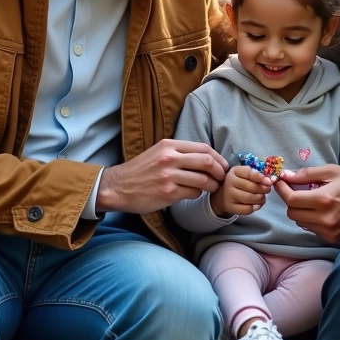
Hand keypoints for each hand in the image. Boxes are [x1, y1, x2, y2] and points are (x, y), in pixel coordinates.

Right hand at [97, 139, 230, 214]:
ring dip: (212, 185)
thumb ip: (179, 152)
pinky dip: (198, 194)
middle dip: (219, 171)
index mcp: (169, 145)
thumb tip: (205, 157)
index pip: (203, 147)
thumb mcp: (158, 153)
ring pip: (203, 179)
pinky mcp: (167, 193)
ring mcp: (168, 176)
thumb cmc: (140, 171)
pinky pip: (193, 192)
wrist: (118, 187)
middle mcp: (169, 158)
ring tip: (212, 188)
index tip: (222, 165)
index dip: (217, 157)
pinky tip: (195, 194)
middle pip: (207, 161)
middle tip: (222, 178)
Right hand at [210, 165, 271, 216]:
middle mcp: (230, 182)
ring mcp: (229, 195)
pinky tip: (257, 205)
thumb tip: (268, 181)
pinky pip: (247, 209)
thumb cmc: (238, 182)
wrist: (223, 195)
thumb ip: (255, 175)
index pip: (248, 173)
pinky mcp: (231, 207)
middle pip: (251, 187)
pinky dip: (255, 207)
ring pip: (250, 198)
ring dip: (260, 199)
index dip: (260, 177)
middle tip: (268, 190)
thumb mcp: (244, 174)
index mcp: (234, 171)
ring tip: (263, 197)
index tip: (269, 181)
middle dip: (263, 189)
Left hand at [273, 165, 339, 243]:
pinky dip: (312, 219)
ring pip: (300, 222)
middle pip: (292, 213)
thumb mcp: (333, 171)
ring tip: (312, 200)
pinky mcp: (334, 238)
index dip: (282, 189)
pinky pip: (312, 229)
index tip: (280, 181)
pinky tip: (322, 210)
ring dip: (301, 210)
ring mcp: (329, 231)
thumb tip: (286, 175)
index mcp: (324, 200)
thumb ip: (307, 174)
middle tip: (297, 189)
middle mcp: (325, 219)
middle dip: (292, 200)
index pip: (291, 199)